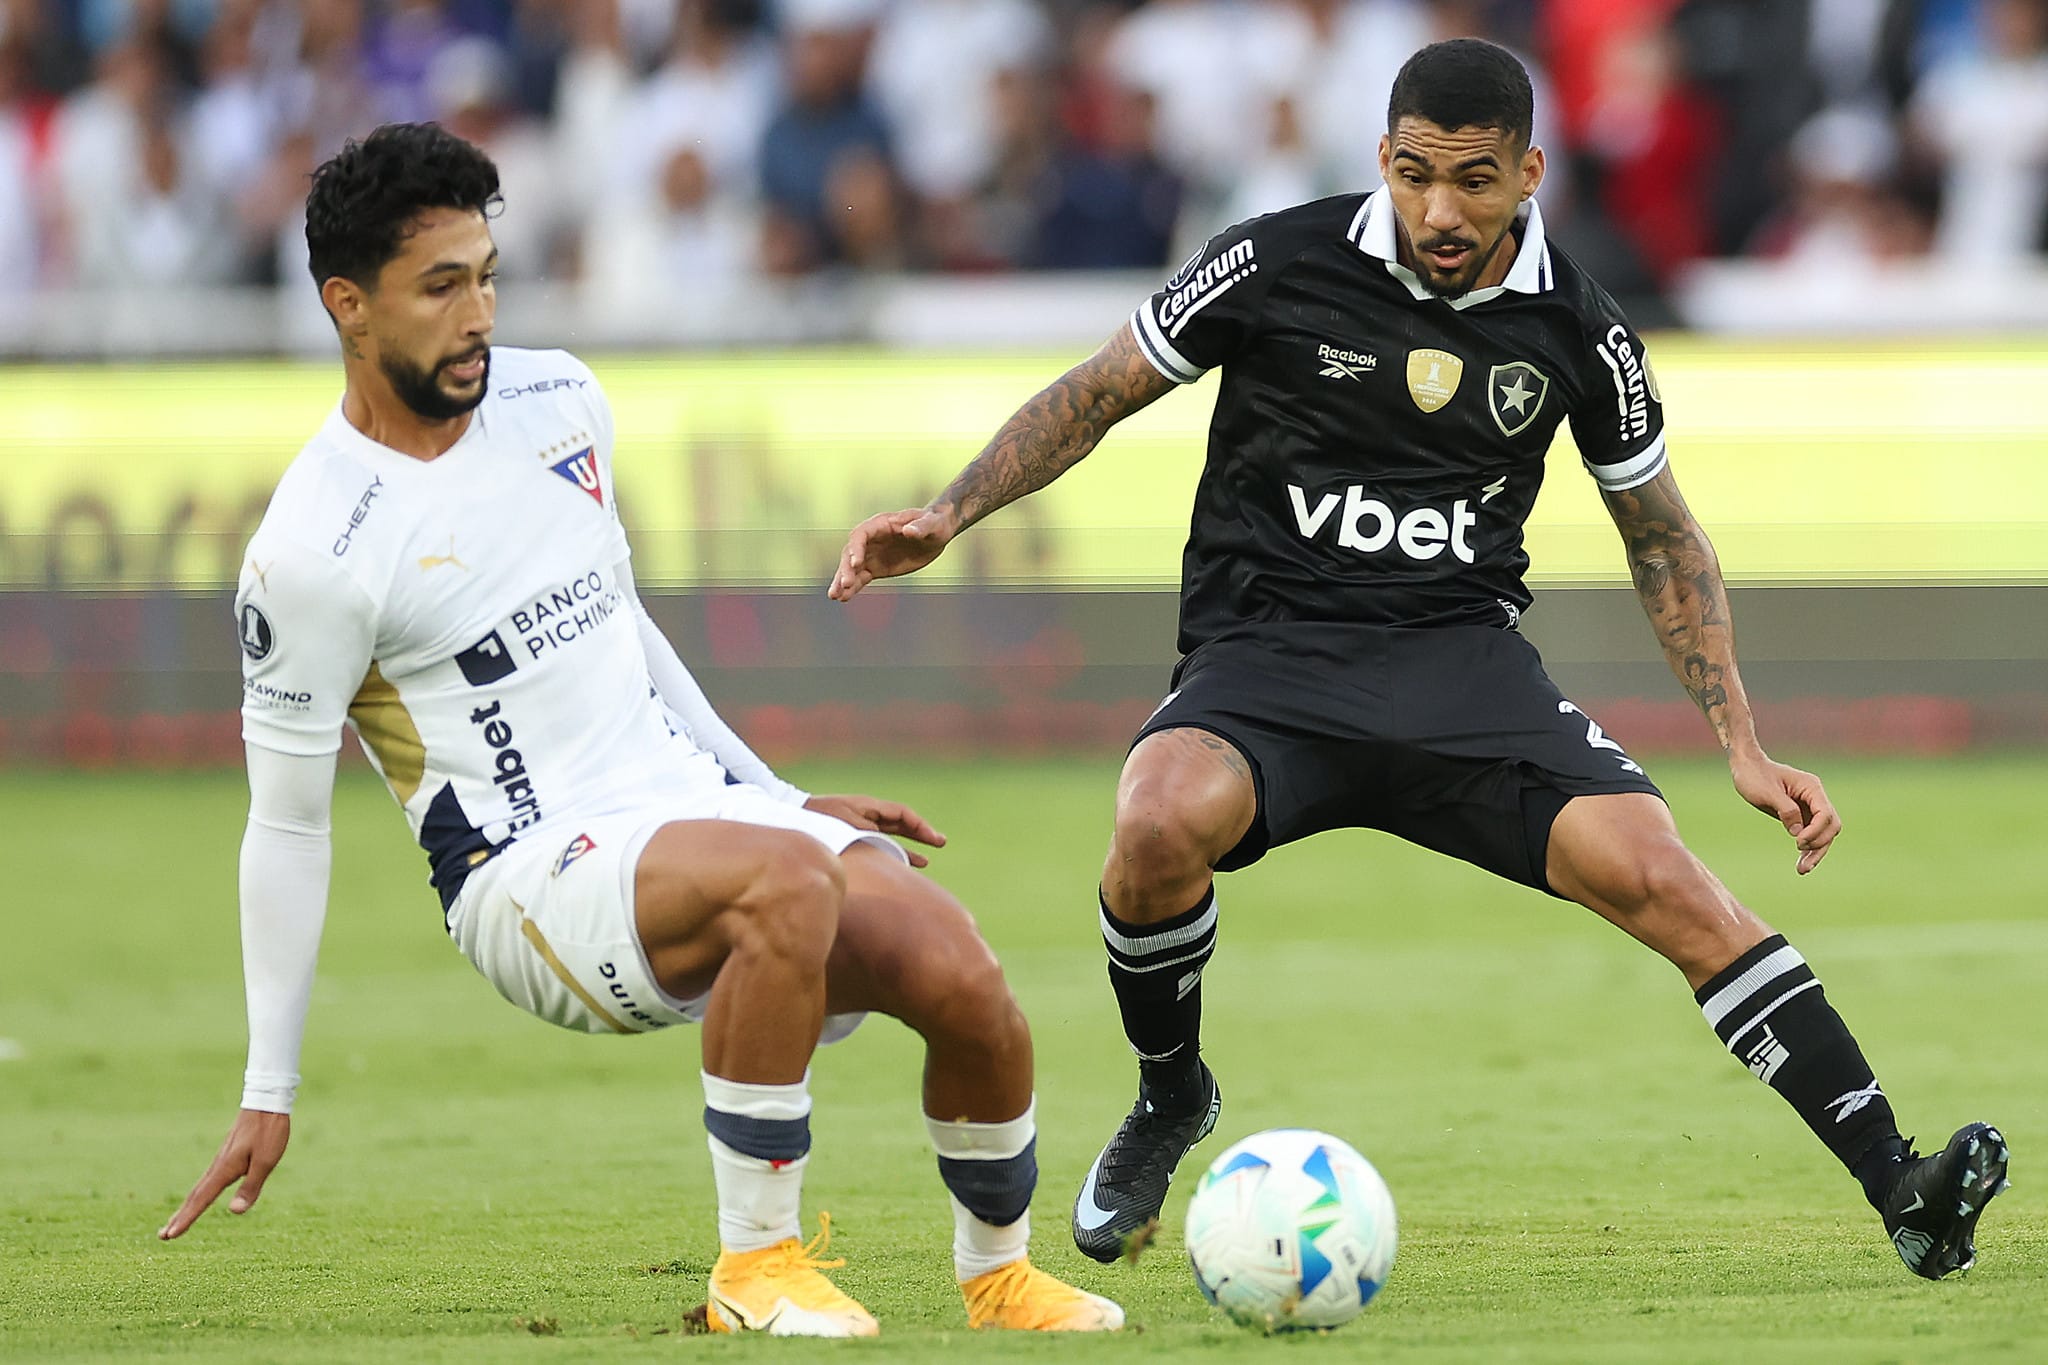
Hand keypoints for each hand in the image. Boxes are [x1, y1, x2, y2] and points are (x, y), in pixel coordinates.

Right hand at [159, 1108, 290, 1239]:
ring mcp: (220, 1160)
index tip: (170, 1235)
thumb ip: (251, 1187)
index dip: (186, 1219)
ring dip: (186, 1206)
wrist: (266, 1102)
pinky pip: (207, 1180)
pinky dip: (198, 1193)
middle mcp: (217, 1166)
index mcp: (224, 1170)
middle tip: (163, 1236)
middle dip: (179, 1217)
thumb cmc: (268, 1132)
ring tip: (175, 1221)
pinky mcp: (227, 1155)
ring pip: (199, 1188)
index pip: (202, 1200)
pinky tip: (201, 1195)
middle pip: (194, 1196)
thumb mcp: (265, 1162)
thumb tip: (235, 1212)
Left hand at [804, 793, 946, 867]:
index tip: (935, 839)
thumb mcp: (845, 825)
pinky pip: (879, 844)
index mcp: (869, 807)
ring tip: (925, 862)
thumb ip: (867, 833)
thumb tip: (885, 845)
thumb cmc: (818, 818)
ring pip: (892, 836)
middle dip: (921, 834)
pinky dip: (890, 854)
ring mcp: (861, 825)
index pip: (902, 814)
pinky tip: (899, 867)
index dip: (921, 826)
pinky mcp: (853, 836)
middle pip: (901, 823)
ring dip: (908, 847)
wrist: (793, 816)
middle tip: (941, 843)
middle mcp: (868, 815)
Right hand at [827, 507, 956, 601]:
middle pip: (851, 553)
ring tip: (834, 596)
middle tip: (845, 585)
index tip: (855, 564)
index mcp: (881, 524)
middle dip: (846, 569)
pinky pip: (861, 578)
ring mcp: (872, 554)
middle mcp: (871, 539)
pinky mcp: (876, 568)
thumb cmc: (935, 524)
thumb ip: (921, 527)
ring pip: (851, 568)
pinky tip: (843, 599)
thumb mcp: (933, 524)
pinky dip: (852, 588)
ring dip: (842, 581)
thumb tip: (909, 531)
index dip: (856, 549)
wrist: (936, 534)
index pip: (861, 535)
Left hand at [1730, 749, 1840, 874]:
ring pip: (1824, 834)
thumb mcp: (1766, 792)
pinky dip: (1808, 848)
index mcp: (1811, 788)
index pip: (1825, 814)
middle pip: (1830, 827)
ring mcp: (1810, 807)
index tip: (1797, 841)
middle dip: (1819, 845)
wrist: (1745, 767)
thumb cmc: (1754, 776)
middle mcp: (1815, 798)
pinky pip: (1811, 834)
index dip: (1816, 832)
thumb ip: (1785, 810)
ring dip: (1816, 852)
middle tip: (1801, 861)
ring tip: (1802, 870)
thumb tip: (1797, 832)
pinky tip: (1802, 863)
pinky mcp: (1801, 815)